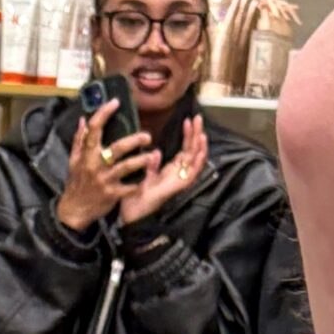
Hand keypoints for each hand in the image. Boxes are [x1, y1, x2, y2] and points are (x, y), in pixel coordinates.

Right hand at [57, 107, 154, 233]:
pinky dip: (138, 183)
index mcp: (86, 155)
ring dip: (141, 160)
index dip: (105, 112)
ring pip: (126, 167)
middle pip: (117, 148)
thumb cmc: (75, 184)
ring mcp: (105, 181)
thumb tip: (82, 119)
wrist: (74, 211)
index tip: (116, 102)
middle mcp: (96, 166)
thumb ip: (79, 140)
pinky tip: (146, 177)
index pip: (94, 128)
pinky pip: (129, 188)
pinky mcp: (112, 195)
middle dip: (134, 140)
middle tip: (147, 136)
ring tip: (150, 155)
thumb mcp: (73, 160)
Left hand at [117, 114, 208, 228]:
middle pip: (192, 152)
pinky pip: (191, 175)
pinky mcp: (177, 188)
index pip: (184, 150)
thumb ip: (151, 165)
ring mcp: (178, 181)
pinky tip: (200, 151)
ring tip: (202, 132)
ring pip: (195, 161)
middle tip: (198, 118)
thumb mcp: (143, 176)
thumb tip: (155, 152)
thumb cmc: (135, 198)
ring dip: (200, 147)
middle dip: (196, 134)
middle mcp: (177, 175)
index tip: (187, 120)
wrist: (131, 215)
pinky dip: (198, 163)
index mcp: (171, 171)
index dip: (187, 135)